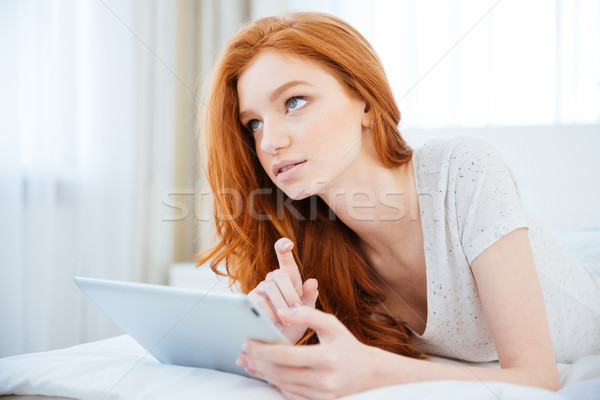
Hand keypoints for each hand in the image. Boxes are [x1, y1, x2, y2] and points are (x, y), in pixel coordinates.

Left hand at [237, 307, 382, 399]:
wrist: (370, 375)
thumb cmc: (347, 345)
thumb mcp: (332, 325)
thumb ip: (307, 314)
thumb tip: (282, 311)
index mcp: (328, 359)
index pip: (287, 357)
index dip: (263, 351)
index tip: (247, 343)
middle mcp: (325, 381)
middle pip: (280, 373)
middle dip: (257, 362)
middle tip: (242, 353)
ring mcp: (322, 396)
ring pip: (282, 386)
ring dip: (262, 374)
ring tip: (248, 363)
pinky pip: (290, 396)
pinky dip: (275, 385)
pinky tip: (265, 374)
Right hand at [247, 238, 318, 343]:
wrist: (281, 343)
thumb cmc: (296, 322)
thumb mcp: (307, 310)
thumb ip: (310, 296)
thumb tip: (312, 281)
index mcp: (288, 277)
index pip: (285, 259)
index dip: (284, 248)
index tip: (288, 244)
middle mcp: (271, 280)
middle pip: (278, 275)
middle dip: (289, 292)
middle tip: (297, 308)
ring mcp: (259, 289)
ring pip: (268, 289)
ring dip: (279, 305)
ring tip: (287, 321)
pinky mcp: (248, 302)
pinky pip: (256, 303)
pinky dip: (268, 314)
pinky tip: (276, 325)